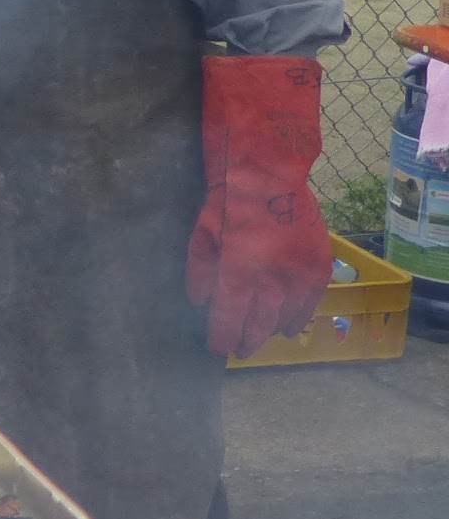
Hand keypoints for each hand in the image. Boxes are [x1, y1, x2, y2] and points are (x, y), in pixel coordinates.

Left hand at [188, 54, 330, 356]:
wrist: (268, 170)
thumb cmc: (227, 200)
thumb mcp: (201, 233)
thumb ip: (200, 272)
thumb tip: (200, 302)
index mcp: (239, 273)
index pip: (229, 320)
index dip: (221, 337)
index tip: (215, 347)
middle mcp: (273, 278)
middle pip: (260, 325)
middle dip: (246, 340)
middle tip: (237, 347)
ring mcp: (299, 272)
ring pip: (288, 316)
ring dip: (273, 330)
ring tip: (262, 338)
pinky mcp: (319, 263)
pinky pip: (313, 299)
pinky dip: (302, 314)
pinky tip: (291, 325)